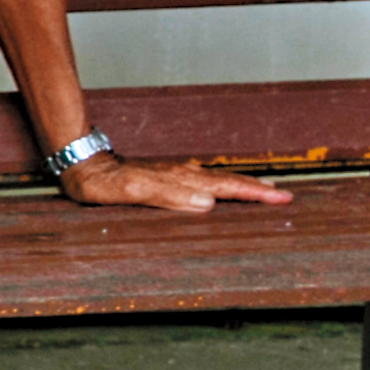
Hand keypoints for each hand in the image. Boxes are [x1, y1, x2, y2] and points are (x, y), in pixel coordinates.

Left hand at [61, 153, 293, 214]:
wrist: (84, 165)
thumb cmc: (106, 183)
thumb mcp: (134, 193)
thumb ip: (169, 197)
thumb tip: (208, 204)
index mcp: (182, 180)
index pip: (226, 188)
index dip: (254, 195)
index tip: (281, 199)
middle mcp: (183, 175)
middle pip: (228, 182)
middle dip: (258, 190)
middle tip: (285, 197)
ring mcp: (175, 174)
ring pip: (217, 180)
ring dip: (242, 187)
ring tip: (265, 191)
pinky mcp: (166, 176)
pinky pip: (202, 182)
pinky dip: (220, 186)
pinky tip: (221, 190)